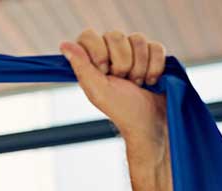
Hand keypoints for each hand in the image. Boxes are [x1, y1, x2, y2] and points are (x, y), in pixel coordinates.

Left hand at [60, 30, 167, 151]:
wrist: (149, 122)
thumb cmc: (121, 110)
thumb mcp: (97, 90)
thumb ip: (81, 66)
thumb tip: (64, 45)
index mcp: (92, 61)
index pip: (89, 36)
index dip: (98, 51)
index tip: (104, 71)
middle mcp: (111, 53)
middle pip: (116, 36)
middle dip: (122, 63)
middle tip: (123, 81)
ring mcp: (133, 53)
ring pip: (138, 39)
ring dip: (140, 66)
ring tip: (138, 83)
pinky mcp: (153, 56)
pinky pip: (157, 46)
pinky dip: (155, 66)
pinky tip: (152, 81)